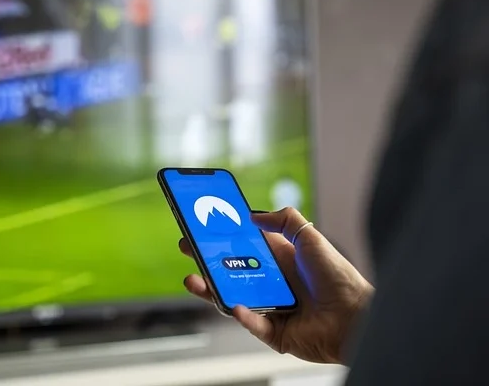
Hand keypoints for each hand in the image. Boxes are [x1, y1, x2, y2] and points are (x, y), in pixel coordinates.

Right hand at [179, 207, 373, 363]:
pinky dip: (242, 315)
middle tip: (188, 248)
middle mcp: (270, 283)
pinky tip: (236, 305)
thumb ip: (285, 220)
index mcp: (278, 260)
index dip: (222, 238)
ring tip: (195, 279)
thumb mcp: (311, 237)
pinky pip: (252, 324)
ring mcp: (269, 308)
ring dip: (211, 289)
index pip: (243, 247)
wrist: (358, 317)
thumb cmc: (339, 277)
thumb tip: (254, 214)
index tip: (203, 226)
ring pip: (233, 298)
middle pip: (230, 272)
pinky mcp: (273, 333)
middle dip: (207, 261)